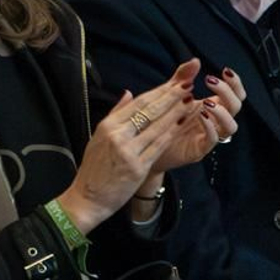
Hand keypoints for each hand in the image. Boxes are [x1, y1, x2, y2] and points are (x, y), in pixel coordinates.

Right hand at [56, 74, 199, 232]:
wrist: (88, 197)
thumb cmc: (94, 168)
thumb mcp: (98, 137)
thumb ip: (114, 114)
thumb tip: (128, 93)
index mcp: (107, 126)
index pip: (137, 103)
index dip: (158, 92)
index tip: (174, 83)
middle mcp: (117, 136)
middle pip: (149, 111)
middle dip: (171, 97)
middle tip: (188, 85)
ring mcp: (127, 152)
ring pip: (157, 127)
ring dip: (176, 114)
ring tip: (190, 102)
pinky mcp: (137, 167)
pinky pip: (158, 147)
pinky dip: (171, 134)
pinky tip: (182, 126)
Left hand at [150, 64, 244, 173]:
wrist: (145, 146)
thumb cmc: (160, 120)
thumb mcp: (170, 95)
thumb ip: (182, 78)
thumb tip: (195, 60)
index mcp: (211, 107)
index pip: (234, 95)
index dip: (235, 83)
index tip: (225, 71)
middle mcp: (214, 121)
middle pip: (236, 107)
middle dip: (229, 92)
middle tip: (211, 80)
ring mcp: (208, 136)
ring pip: (230, 126)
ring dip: (222, 112)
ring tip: (206, 102)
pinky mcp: (199, 149)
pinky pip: (213, 140)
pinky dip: (211, 127)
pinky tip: (201, 115)